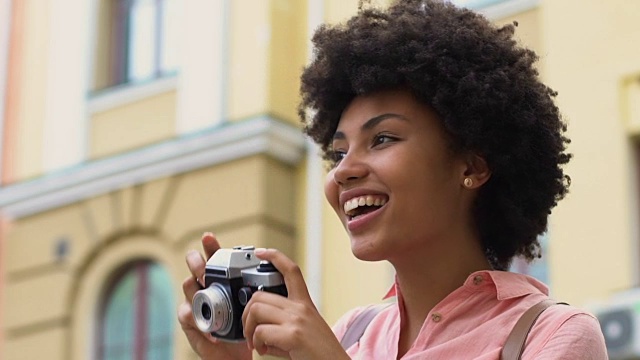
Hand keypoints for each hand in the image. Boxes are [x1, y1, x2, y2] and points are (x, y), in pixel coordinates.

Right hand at [177, 233, 251, 359]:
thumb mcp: (253, 305)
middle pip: (194, 267)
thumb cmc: (244, 327)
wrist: (237, 356)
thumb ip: (256, 288)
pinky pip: (186, 314)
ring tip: (202, 287)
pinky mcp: (191, 323)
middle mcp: (205, 288)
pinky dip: (194, 316)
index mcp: (221, 280)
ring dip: (194, 286)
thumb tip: (269, 268)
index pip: (213, 259)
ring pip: (188, 287)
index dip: (209, 246)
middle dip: (197, 263)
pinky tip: (204, 321)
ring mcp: (196, 304)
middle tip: (205, 268)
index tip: (209, 236)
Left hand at [242, 248, 349, 359]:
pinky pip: (261, 332)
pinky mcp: (294, 335)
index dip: (274, 257)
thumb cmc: (319, 353)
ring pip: (256, 310)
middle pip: (260, 295)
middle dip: (246, 315)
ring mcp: (297, 319)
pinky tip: (264, 350)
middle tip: (249, 332)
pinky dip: (257, 343)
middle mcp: (301, 307)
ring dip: (248, 329)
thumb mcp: (304, 331)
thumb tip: (260, 330)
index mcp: (305, 304)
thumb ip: (283, 325)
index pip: (291, 270)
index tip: (260, 252)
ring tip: (255, 343)